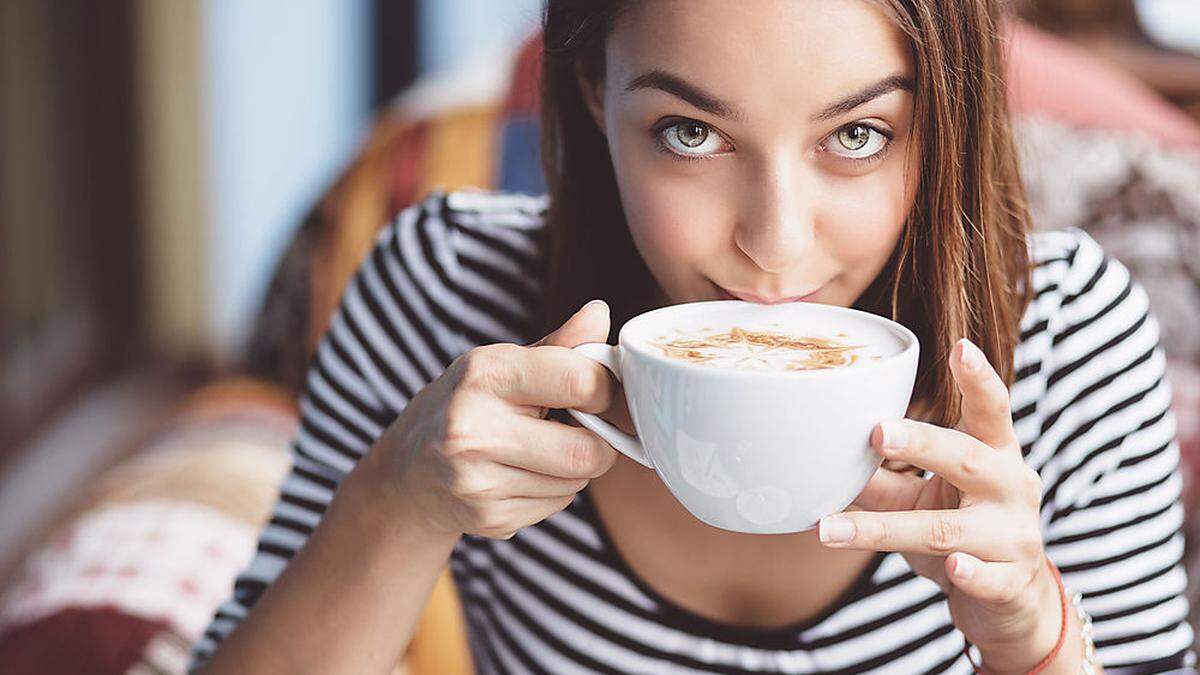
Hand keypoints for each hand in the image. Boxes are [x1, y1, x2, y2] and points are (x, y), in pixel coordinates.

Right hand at [362, 300, 619, 539]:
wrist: (407, 474)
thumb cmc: (466, 406)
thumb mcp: (501, 364)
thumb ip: (559, 345)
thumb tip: (600, 313)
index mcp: (484, 374)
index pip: (581, 382)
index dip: (604, 389)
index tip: (593, 391)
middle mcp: (474, 428)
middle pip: (587, 451)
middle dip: (596, 442)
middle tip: (575, 429)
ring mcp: (478, 480)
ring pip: (576, 482)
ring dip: (573, 468)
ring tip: (538, 450)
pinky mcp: (488, 518)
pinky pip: (557, 506)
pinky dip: (552, 491)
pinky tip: (521, 475)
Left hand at [818, 338, 1061, 671]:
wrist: (1009, 600)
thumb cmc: (962, 530)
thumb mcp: (922, 497)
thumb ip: (880, 476)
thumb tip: (817, 453)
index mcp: (994, 453)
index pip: (991, 409)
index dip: (978, 379)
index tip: (960, 346)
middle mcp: (1012, 486)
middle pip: (967, 458)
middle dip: (923, 443)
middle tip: (878, 430)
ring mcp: (1014, 535)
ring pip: (949, 528)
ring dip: (886, 529)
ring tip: (830, 531)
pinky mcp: (1010, 580)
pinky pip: (986, 577)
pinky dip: (968, 572)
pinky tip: (953, 568)